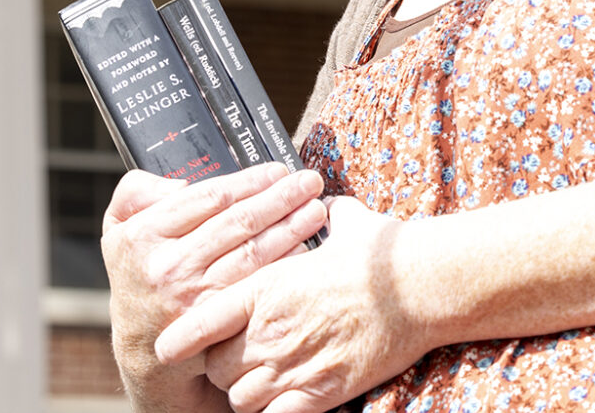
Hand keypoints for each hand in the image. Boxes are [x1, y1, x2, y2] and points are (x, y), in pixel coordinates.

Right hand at [102, 164, 327, 387]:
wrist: (136, 347)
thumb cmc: (137, 276)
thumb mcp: (118, 230)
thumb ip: (135, 193)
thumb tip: (180, 182)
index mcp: (143, 235)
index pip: (209, 196)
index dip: (250, 180)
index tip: (277, 170)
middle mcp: (165, 267)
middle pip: (238, 222)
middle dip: (281, 198)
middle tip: (310, 182)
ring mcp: (191, 298)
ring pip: (252, 253)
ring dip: (290, 228)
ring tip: (317, 209)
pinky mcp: (213, 324)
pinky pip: (256, 288)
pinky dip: (284, 267)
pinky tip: (306, 251)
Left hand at [158, 195, 441, 412]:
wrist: (423, 286)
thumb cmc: (385, 254)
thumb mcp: (348, 222)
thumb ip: (327, 215)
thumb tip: (326, 202)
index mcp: (266, 287)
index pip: (198, 323)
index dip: (180, 339)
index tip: (170, 346)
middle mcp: (270, 330)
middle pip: (216, 368)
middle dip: (220, 368)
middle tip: (236, 361)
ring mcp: (293, 365)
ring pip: (240, 399)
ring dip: (246, 394)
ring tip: (261, 384)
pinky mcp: (320, 393)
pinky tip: (284, 405)